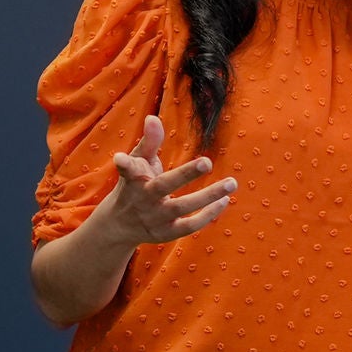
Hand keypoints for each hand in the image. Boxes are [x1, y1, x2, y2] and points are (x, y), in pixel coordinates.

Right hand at [102, 114, 235, 246]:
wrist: (119, 225)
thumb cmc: (133, 185)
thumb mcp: (138, 163)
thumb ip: (148, 141)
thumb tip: (153, 118)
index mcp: (133, 179)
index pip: (128, 169)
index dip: (124, 163)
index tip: (119, 158)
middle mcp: (143, 199)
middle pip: (163, 186)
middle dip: (185, 174)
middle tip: (207, 162)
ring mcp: (154, 218)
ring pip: (182, 207)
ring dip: (208, 196)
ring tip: (232, 183)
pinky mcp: (166, 233)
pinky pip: (190, 226)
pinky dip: (208, 214)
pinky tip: (224, 200)